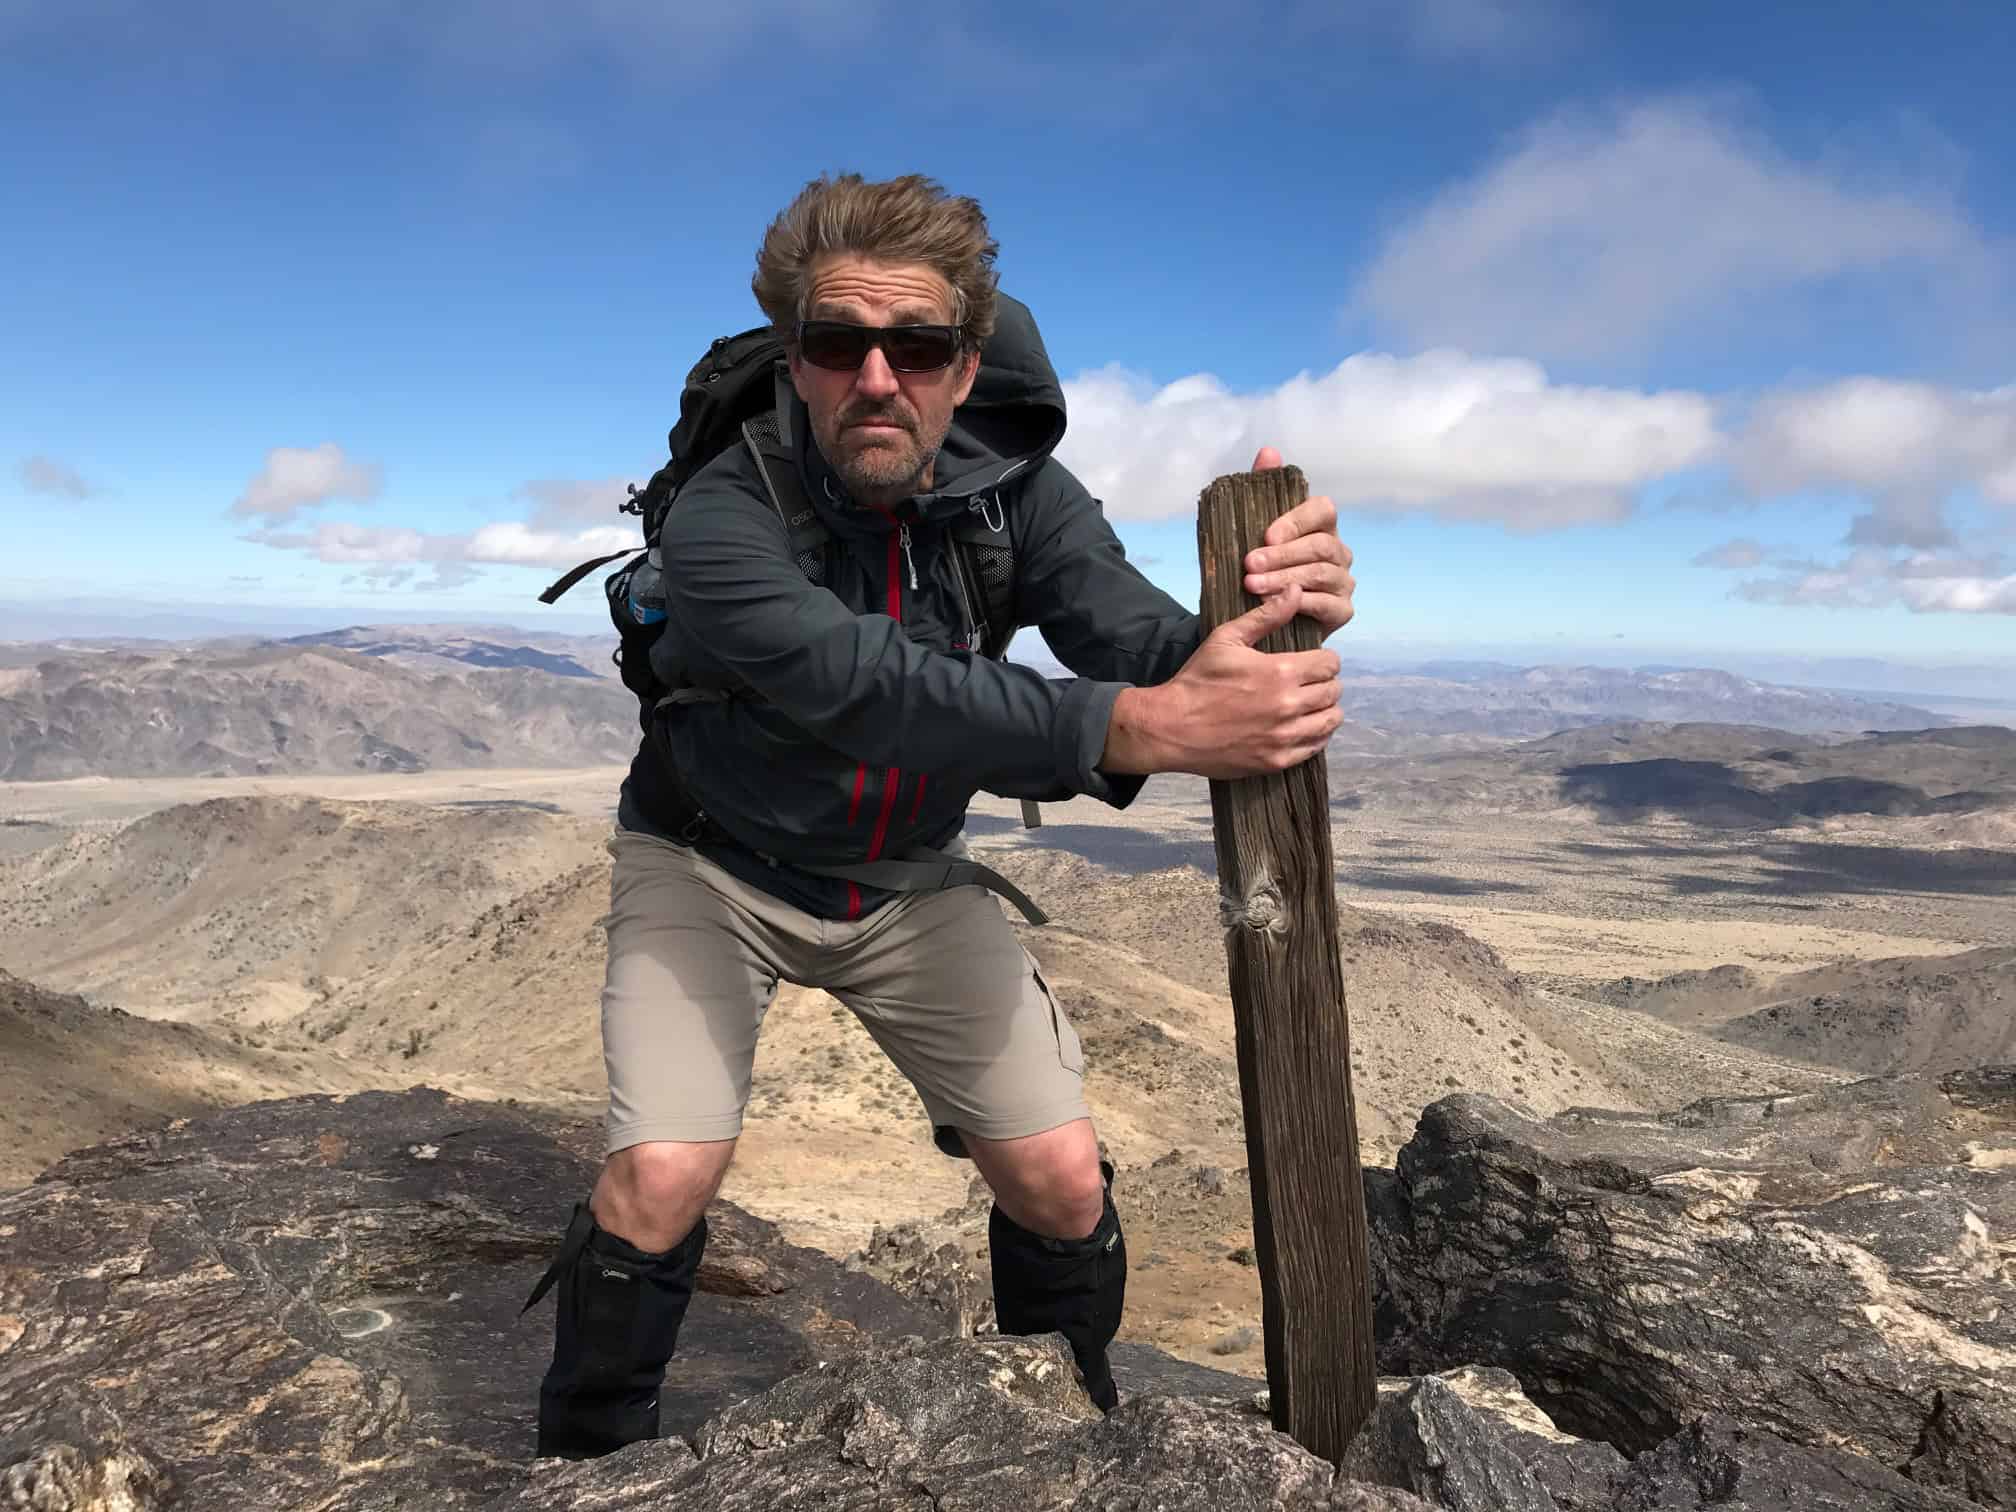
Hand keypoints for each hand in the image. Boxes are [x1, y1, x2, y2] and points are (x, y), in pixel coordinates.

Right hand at [1102, 584, 1343, 776]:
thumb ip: (1266, 616)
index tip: (1313, 662)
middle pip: (1333, 691)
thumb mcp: (1227, 639)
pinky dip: (1315, 735)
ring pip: (1330, 720)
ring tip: (1311, 704)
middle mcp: (1288, 705)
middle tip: (1310, 682)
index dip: (1325, 659)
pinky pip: (1315, 747)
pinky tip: (1302, 727)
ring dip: (1325, 709)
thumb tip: (1294, 590)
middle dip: (1325, 683)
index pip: (1330, 664)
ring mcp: (1284, 737)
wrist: (1172, 728)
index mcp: (1280, 671)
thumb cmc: (1197, 680)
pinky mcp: (1276, 760)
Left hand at [1243, 446, 1354, 635]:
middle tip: (1249, 564)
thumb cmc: (1261, 567)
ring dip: (1285, 579)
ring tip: (1253, 586)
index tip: (1266, 535)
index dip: (1296, 520)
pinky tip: (1278, 605)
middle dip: (1282, 555)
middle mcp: (1338, 551)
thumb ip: (1262, 488)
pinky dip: (1302, 603)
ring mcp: (1343, 581)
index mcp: (1321, 526)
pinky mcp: (1342, 610)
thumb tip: (1269, 452)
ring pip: (1322, 573)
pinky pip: (1329, 604)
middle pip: (1320, 545)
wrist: (1261, 615)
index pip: (1323, 509)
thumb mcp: (1253, 528)